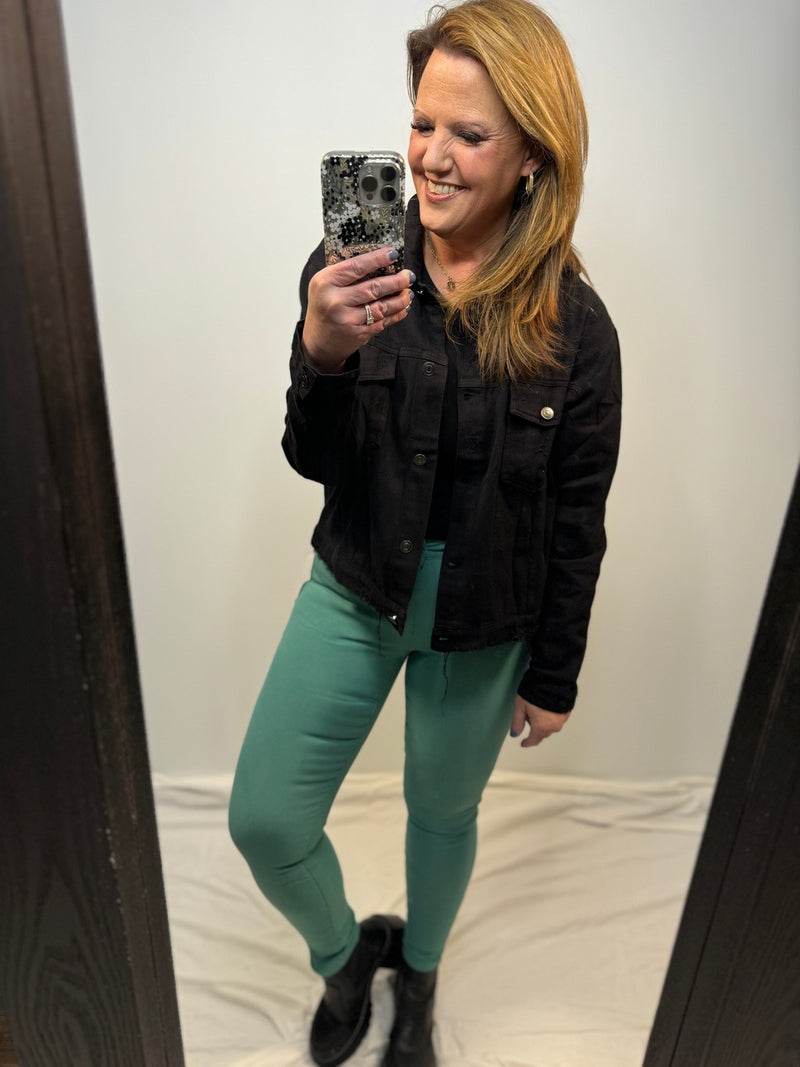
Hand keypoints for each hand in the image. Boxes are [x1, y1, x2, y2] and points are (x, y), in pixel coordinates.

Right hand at [302, 247, 414, 370]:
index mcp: (325, 282)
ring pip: (381, 307)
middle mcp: (334, 301)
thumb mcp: (324, 285)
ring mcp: (346, 319)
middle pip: (373, 288)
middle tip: (408, 276)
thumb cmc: (323, 308)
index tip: (393, 254)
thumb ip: (345, 273)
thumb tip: (377, 260)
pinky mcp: (357, 334)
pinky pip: (381, 322)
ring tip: (408, 293)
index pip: (356, 266)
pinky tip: (403, 308)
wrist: (317, 341)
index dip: (377, 259)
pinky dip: (395, 315)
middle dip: (396, 281)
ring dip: (399, 299)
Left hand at [510, 696, 569, 747]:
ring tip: (537, 708)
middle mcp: (554, 726)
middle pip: (542, 733)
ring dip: (544, 722)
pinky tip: (547, 707)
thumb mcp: (520, 706)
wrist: (553, 678)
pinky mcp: (567, 711)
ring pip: (551, 726)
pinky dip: (552, 716)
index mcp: (541, 727)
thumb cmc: (536, 690)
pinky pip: (558, 719)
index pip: (534, 740)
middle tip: (528, 715)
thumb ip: (517, 722)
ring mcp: (562, 719)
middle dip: (535, 728)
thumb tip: (515, 733)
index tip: (524, 743)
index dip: (527, 742)